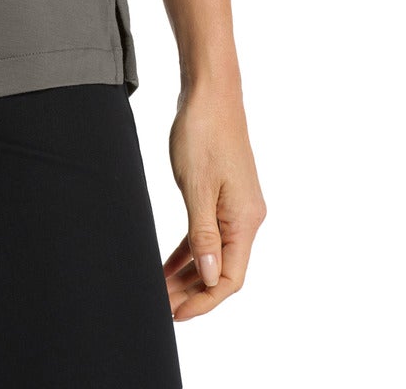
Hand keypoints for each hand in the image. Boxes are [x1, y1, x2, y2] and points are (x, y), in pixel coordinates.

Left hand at [163, 79, 265, 320]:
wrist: (210, 91)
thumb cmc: (203, 133)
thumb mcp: (197, 187)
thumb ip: (203, 235)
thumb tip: (210, 278)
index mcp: (245, 220)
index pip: (231, 278)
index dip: (205, 300)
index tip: (176, 314)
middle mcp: (246, 217)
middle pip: (223, 269)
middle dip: (192, 291)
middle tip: (158, 305)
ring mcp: (235, 205)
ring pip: (213, 253)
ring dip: (189, 274)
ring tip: (160, 291)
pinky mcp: (223, 194)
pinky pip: (207, 232)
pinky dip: (189, 250)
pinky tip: (168, 264)